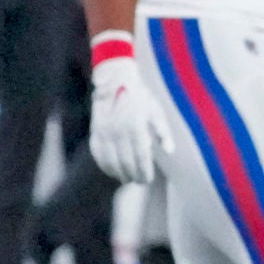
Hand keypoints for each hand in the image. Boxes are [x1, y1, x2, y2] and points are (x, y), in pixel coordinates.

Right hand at [89, 55, 174, 183]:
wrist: (114, 81)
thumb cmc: (141, 97)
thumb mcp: (157, 111)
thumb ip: (163, 132)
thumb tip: (169, 151)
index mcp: (136, 127)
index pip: (140, 158)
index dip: (144, 172)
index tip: (147, 180)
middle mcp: (118, 132)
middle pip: (125, 162)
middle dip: (133, 176)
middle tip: (139, 182)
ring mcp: (104, 132)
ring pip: (110, 161)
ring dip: (119, 174)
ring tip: (127, 180)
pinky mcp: (95, 132)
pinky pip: (98, 154)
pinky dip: (104, 166)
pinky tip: (112, 171)